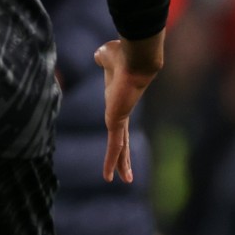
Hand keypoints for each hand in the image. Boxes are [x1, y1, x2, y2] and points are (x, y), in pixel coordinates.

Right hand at [94, 32, 163, 182]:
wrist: (135, 57)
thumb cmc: (121, 54)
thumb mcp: (105, 56)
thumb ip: (102, 58)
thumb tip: (100, 56)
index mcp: (116, 99)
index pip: (118, 122)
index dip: (118, 133)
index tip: (120, 143)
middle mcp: (120, 111)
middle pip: (123, 138)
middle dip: (125, 154)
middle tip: (128, 171)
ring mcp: (120, 118)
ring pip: (121, 147)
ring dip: (122, 164)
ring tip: (126, 180)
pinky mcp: (117, 121)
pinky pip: (113, 147)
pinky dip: (111, 162)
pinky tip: (110, 177)